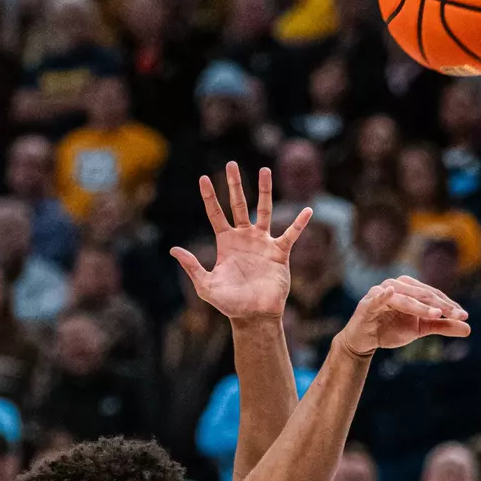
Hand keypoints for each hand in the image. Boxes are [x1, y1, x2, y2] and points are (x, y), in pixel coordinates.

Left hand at [171, 162, 310, 320]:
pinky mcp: (279, 252)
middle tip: (231, 164)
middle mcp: (244, 238)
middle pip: (238, 204)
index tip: (203, 178)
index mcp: (226, 242)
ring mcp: (262, 243)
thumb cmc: (229, 303)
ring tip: (265, 170)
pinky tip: (308, 211)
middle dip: (234, 185)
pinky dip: (299, 223)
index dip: (209, 197)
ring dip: (264, 191)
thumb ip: (192, 266)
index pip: (216, 214)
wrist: (254, 315)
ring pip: (264, 210)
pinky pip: (291, 234)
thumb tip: (173, 250)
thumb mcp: (206, 285)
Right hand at [339, 277, 469, 356]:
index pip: (434, 295)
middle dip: (440, 306)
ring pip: (405, 299)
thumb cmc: (391, 329)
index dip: (449, 306)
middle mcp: (397, 285)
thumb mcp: (420, 329)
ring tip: (436, 314)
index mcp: (411, 288)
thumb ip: (442, 326)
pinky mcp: (367, 304)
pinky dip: (382, 295)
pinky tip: (390, 293)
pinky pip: (376, 299)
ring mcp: (381, 293)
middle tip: (456, 315)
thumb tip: (469, 329)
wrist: (365, 341)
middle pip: (422, 295)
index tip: (464, 317)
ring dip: (420, 306)